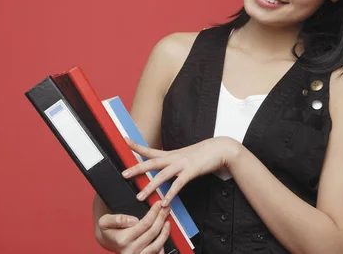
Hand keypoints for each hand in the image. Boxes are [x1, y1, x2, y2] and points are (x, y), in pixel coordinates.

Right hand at [97, 201, 170, 253]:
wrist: (107, 242)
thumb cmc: (107, 230)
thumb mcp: (105, 221)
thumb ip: (118, 219)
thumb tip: (133, 220)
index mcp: (123, 239)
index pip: (144, 224)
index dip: (154, 213)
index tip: (158, 204)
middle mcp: (130, 250)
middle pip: (152, 233)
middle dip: (161, 218)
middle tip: (165, 208)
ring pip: (156, 245)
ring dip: (165, 232)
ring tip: (167, 221)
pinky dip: (162, 245)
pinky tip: (164, 235)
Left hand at [122, 136, 240, 206]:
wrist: (219, 149)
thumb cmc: (202, 153)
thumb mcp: (184, 155)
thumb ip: (173, 161)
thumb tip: (164, 167)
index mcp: (170, 154)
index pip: (150, 150)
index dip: (137, 145)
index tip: (125, 140)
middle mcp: (173, 158)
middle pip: (151, 163)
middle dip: (137, 169)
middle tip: (124, 175)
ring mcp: (181, 164)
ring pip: (162, 176)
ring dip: (150, 187)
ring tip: (140, 196)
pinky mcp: (191, 172)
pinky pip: (178, 185)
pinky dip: (170, 194)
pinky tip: (164, 202)